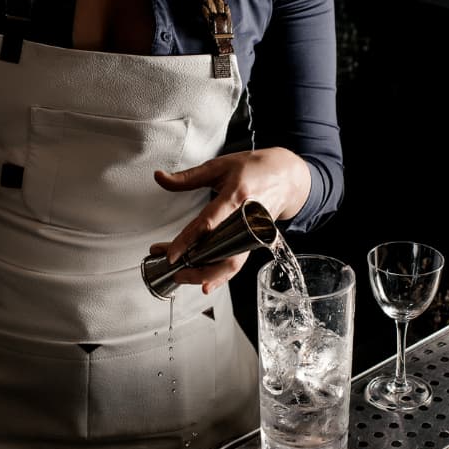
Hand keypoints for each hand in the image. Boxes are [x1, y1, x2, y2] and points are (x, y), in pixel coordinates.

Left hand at [153, 147, 310, 293]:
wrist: (288, 176)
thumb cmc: (254, 168)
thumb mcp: (219, 166)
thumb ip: (188, 177)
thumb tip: (159, 177)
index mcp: (236, 196)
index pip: (209, 224)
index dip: (188, 241)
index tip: (172, 254)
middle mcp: (246, 218)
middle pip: (222, 252)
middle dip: (197, 267)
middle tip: (175, 271)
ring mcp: (252, 233)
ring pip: (232, 263)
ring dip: (208, 276)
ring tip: (184, 277)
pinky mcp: (254, 241)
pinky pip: (237, 262)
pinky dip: (220, 275)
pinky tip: (205, 282)